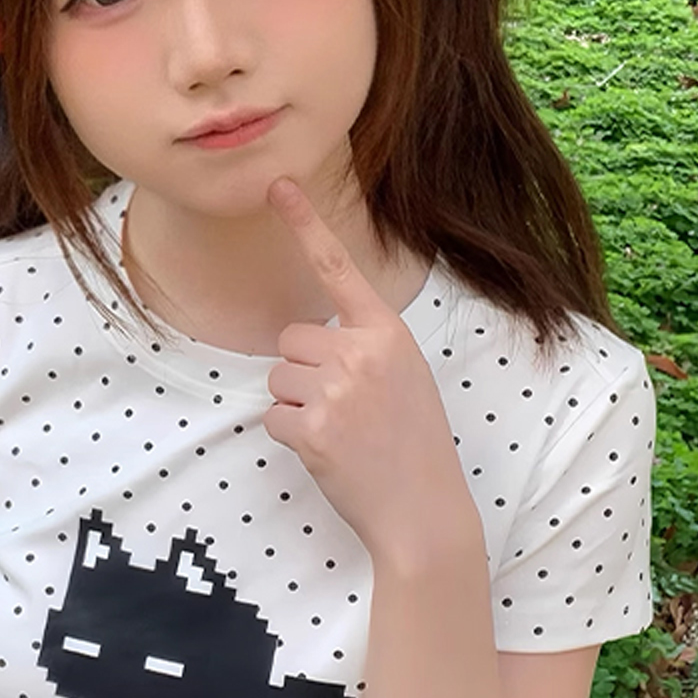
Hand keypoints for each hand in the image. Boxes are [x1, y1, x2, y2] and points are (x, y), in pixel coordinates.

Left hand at [262, 177, 470, 561]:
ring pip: (278, 378)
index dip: (306, 226)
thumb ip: (365, 349)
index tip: (278, 186)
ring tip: (339, 431)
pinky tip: (327, 452)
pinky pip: (273, 416)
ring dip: (295, 405)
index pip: (339, 270)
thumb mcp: (406, 377)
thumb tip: (311, 343)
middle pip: (290, 339)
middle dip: (301, 371)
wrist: (424, 512)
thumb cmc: (414, 445)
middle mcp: (362, 353)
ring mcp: (337, 391)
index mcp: (388, 334)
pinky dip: (290, 436)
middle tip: (341, 407)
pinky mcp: (314, 428)